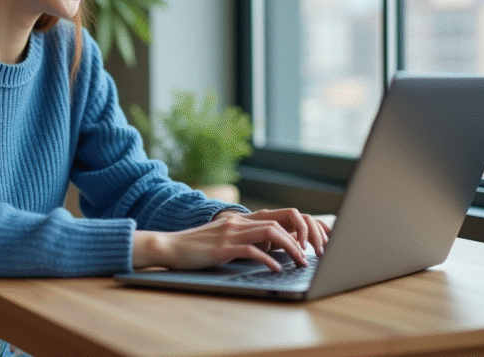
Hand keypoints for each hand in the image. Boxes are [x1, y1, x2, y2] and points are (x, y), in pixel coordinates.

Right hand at [132, 208, 329, 272]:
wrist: (171, 246)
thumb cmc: (198, 246)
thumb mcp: (225, 238)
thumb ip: (246, 238)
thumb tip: (271, 248)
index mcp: (240, 219)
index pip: (277, 216)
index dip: (297, 227)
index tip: (308, 244)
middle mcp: (238, 222)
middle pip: (278, 222)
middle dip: (300, 238)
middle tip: (311, 255)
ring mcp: (230, 233)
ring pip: (269, 233)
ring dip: (290, 248)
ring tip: (300, 261)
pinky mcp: (222, 248)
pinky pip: (250, 250)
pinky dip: (267, 259)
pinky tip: (276, 269)